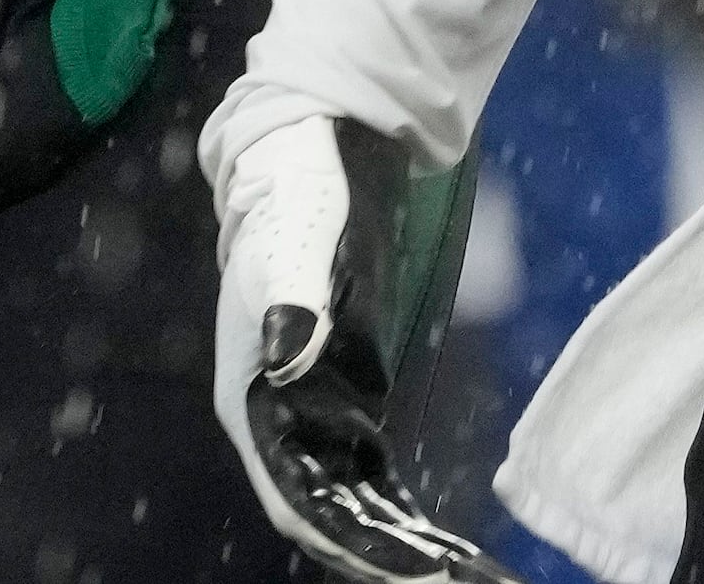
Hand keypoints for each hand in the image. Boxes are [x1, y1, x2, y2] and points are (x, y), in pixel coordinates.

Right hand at [207, 113, 510, 583]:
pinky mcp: (344, 402)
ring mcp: (309, 417)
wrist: (310, 162)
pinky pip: (368, 478)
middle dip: (377, 555)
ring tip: (455, 572)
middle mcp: (273, 424)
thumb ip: (290, 305)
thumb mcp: (292, 249)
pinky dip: (399, 513)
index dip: (342, 541)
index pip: (292, 497)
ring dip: (392, 544)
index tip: (400, 570)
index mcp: (248, 401)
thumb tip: (285, 361)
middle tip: (446, 579)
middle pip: (322, 515)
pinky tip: (442, 540)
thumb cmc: (294, 203)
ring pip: (347, 505)